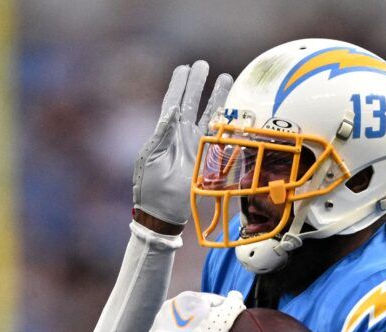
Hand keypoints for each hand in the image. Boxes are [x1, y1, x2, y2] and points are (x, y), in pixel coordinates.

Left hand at [133, 60, 232, 229]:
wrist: (162, 213)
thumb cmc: (150, 186)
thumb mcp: (151, 156)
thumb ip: (161, 133)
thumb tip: (171, 109)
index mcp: (165, 133)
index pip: (172, 102)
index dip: (179, 84)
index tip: (184, 68)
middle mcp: (182, 136)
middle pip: (192, 103)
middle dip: (198, 83)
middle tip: (203, 64)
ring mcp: (196, 146)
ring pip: (209, 116)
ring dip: (217, 97)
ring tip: (226, 78)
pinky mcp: (207, 160)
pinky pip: (220, 138)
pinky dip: (227, 125)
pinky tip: (235, 112)